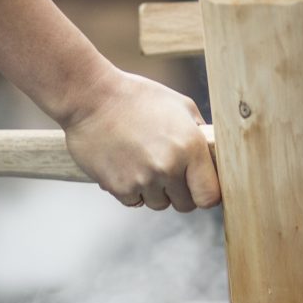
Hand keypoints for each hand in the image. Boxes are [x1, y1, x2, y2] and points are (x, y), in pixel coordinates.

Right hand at [62, 68, 220, 211]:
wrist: (90, 97)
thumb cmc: (137, 97)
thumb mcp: (180, 106)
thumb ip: (200, 134)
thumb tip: (213, 156)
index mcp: (190, 147)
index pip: (210, 196)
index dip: (206, 194)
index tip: (200, 186)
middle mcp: (169, 167)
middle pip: (186, 204)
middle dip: (180, 191)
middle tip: (168, 170)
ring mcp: (143, 180)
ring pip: (159, 204)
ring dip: (155, 191)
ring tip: (143, 162)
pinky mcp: (119, 188)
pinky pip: (135, 201)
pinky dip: (132, 190)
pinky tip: (126, 164)